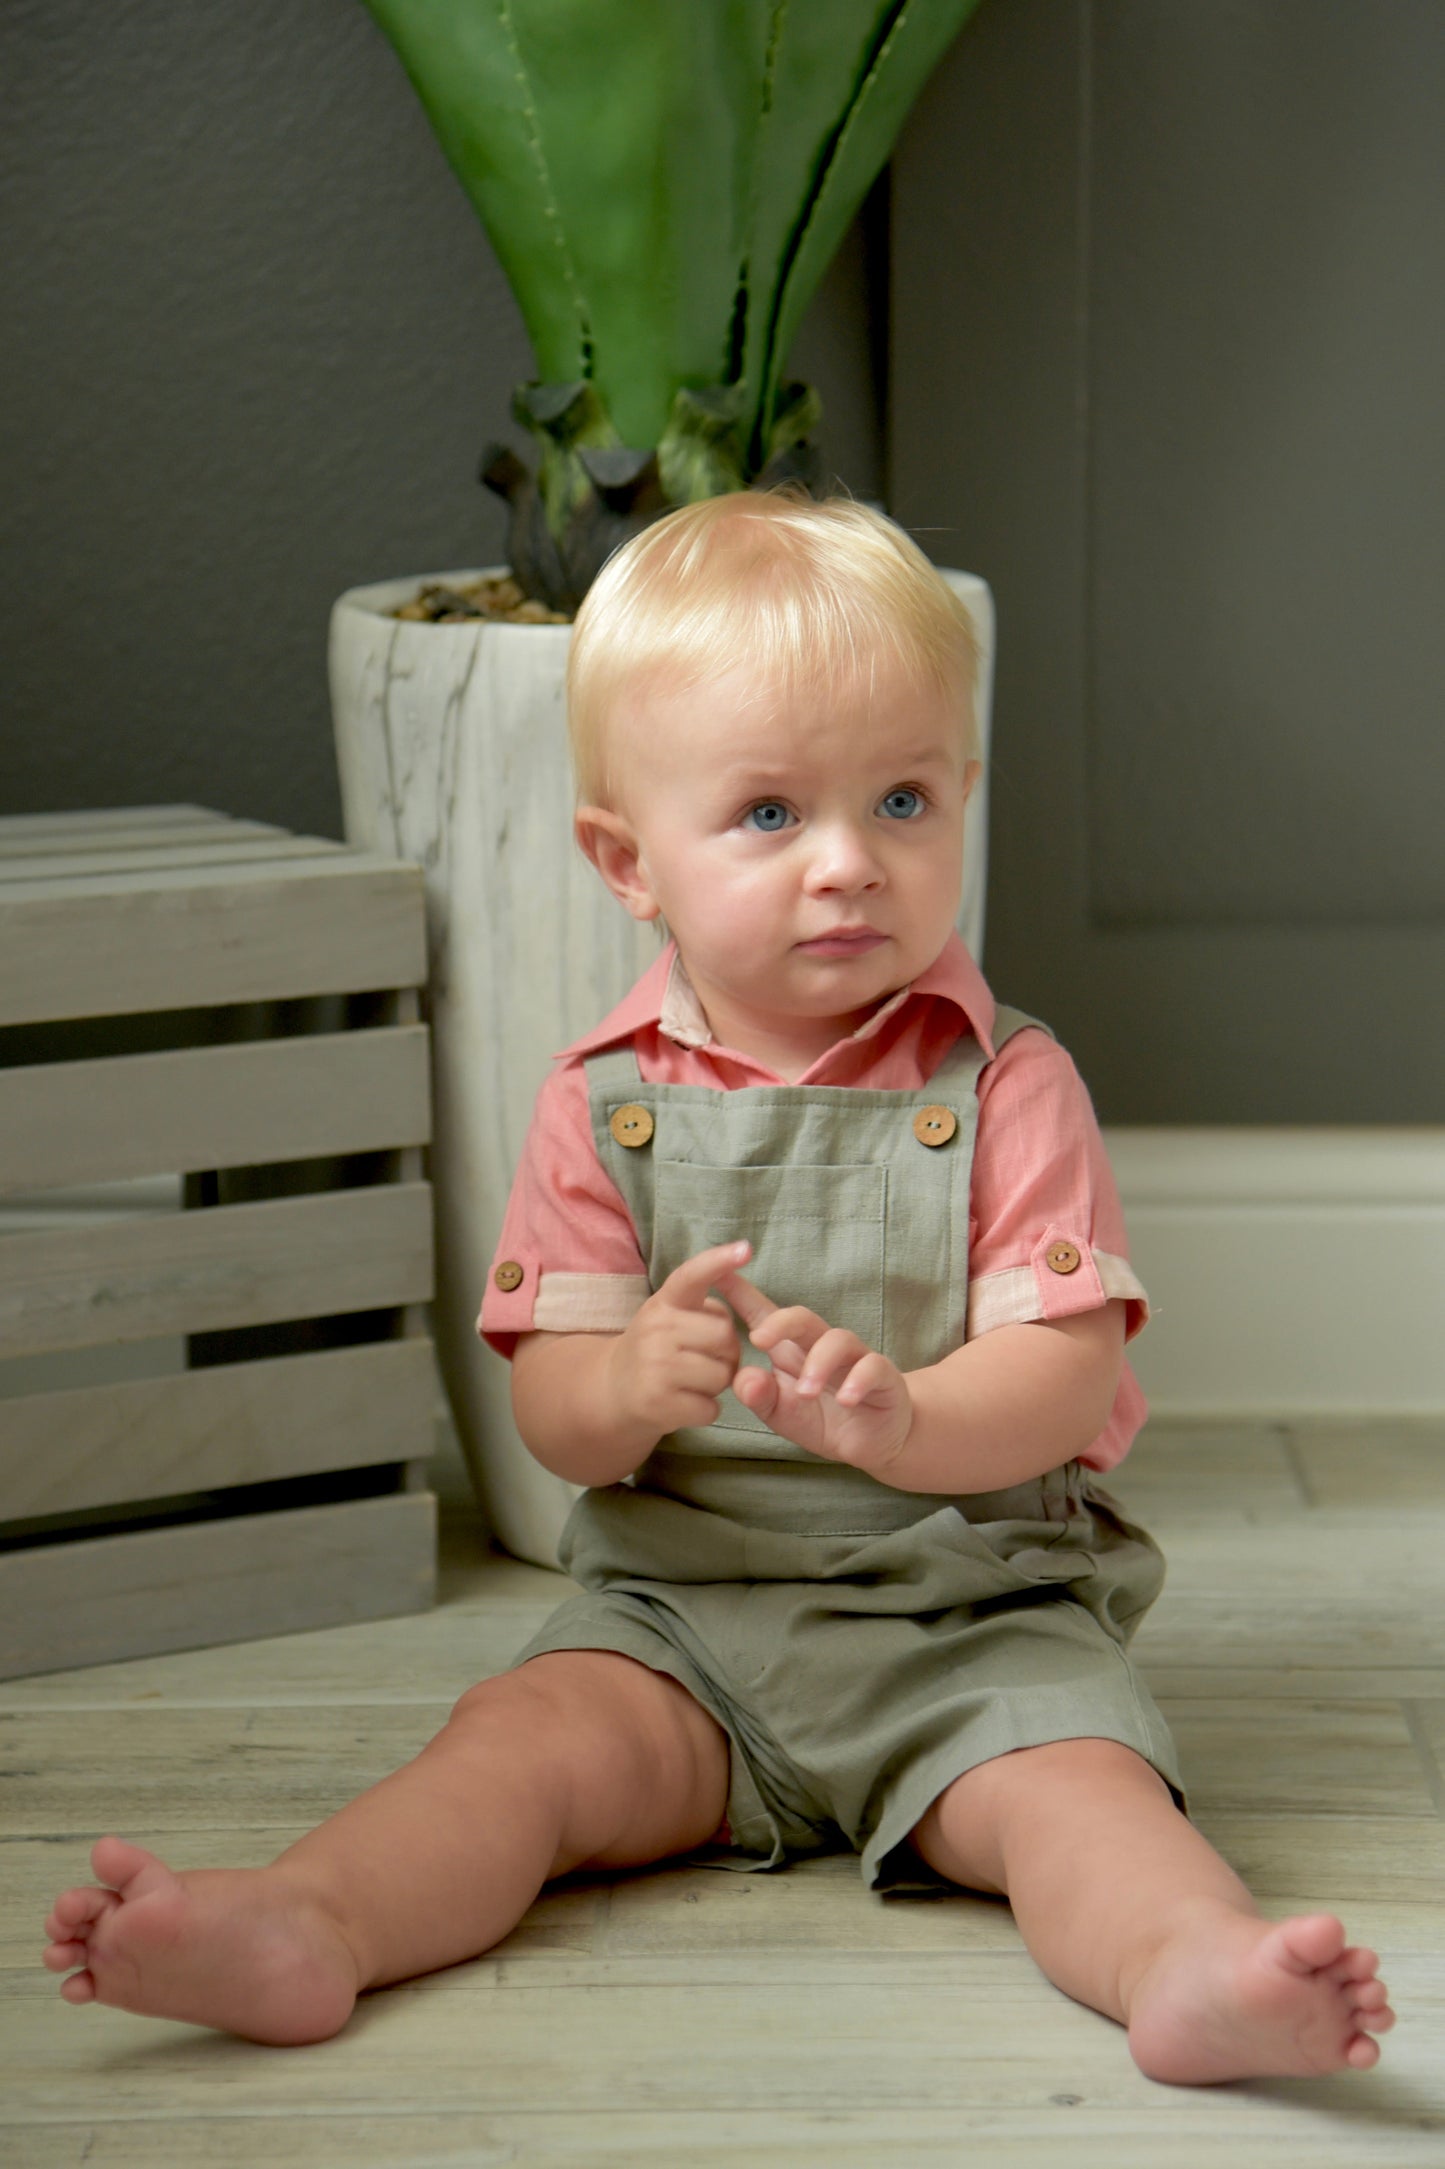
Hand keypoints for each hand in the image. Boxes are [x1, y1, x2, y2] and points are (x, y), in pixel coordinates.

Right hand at [606, 1240, 750, 1440]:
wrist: (610, 1391)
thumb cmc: (654, 1349)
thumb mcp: (666, 1316)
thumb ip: (698, 1308)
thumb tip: (728, 1316)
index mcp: (663, 1303)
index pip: (691, 1275)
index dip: (719, 1261)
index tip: (745, 1249)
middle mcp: (656, 1330)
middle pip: (725, 1337)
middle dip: (729, 1352)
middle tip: (709, 1359)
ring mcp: (655, 1368)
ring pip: (722, 1376)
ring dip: (718, 1384)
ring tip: (694, 1381)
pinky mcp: (658, 1404)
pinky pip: (711, 1408)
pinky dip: (706, 1410)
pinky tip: (685, 1402)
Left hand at [714, 1269, 914, 1474]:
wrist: (870, 1440)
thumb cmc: (818, 1418)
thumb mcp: (778, 1411)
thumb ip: (757, 1395)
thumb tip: (744, 1379)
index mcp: (790, 1349)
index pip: (763, 1314)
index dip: (740, 1292)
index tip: (716, 1272)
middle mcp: (821, 1345)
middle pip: (803, 1317)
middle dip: (780, 1322)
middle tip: (758, 1340)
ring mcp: (854, 1358)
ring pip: (838, 1340)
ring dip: (818, 1364)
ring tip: (805, 1393)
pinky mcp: (883, 1376)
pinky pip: (873, 1367)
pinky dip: (858, 1381)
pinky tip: (845, 1400)